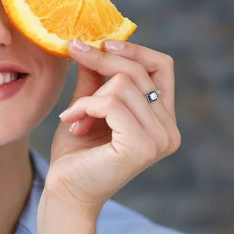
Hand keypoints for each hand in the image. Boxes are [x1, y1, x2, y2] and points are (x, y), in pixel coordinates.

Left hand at [45, 39, 180, 215]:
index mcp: (162, 119)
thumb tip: (92, 42)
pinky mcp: (140, 147)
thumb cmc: (76, 152)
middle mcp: (168, 130)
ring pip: (123, 85)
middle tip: (73, 51)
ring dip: (88, 96)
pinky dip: (85, 107)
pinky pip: (111, 104)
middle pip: (139, 71)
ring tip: (73, 116)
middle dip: (101, 60)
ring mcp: (158, 140)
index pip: (162, 67)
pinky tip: (73, 122)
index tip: (102, 43)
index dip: (135, 50)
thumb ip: (96, 78)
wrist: (65, 191)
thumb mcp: (88, 105)